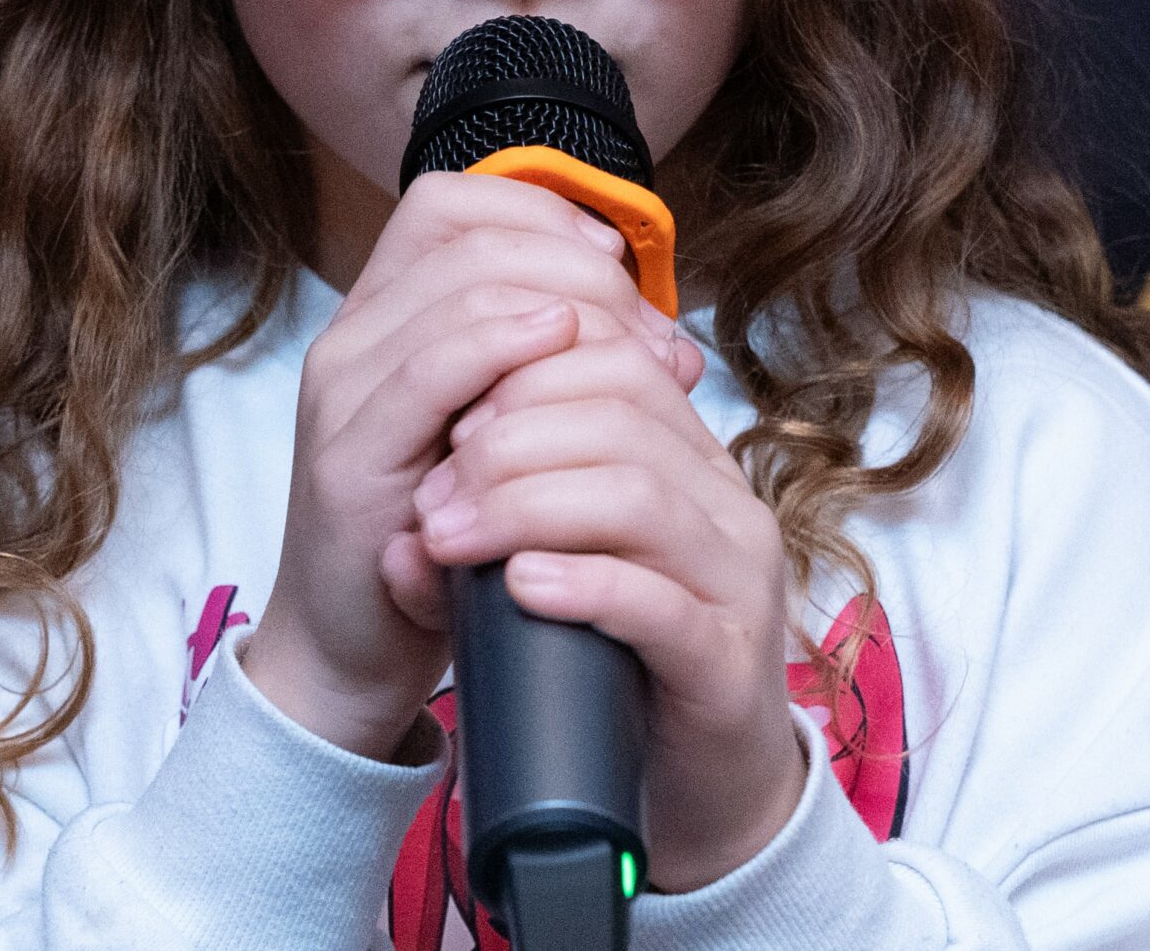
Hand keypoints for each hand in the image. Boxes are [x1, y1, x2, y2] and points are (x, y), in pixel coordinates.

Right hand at [239, 170, 702, 764]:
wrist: (353, 654)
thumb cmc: (443, 539)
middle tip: (647, 332)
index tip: (615, 267)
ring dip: (566, 303)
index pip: (453, 204)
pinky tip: (558, 347)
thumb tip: (666, 341)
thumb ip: (550, 373)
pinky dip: (503, 345)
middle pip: (470, 236)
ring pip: (459, 286)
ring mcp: (342, 397)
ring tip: (633, 357)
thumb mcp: (499, 433)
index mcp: (380, 320)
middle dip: (577, 267)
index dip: (542, 213)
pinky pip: (431, 369)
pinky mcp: (349, 462)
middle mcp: (350, 341)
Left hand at [401, 318, 808, 892]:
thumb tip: (411, 503)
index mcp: (692, 461)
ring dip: (525, 505)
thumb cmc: (621, 662)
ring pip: (638, 497)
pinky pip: (662, 606)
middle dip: (507, 440)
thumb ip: (514, 513)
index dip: (521, 376)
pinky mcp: (729, 665)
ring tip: (451, 537)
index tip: (447, 422)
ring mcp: (738, 584)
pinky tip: (521, 585)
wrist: (700, 785)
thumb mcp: (564, 563)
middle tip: (432, 494)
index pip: (615, 363)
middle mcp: (726, 506)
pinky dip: (583, 584)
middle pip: (620, 417)